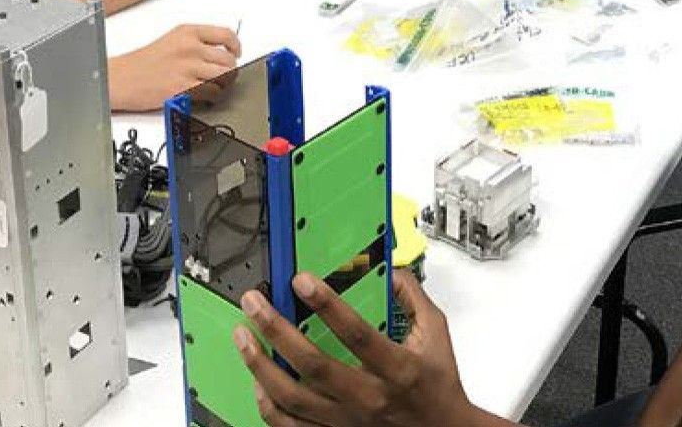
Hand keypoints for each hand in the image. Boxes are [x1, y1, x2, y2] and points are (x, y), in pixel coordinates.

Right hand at [111, 24, 239, 110]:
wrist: (123, 78)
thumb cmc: (144, 62)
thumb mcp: (172, 40)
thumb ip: (197, 41)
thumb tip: (222, 50)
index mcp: (188, 32)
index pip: (226, 35)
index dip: (236, 46)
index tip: (236, 53)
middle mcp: (190, 48)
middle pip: (228, 59)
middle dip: (230, 69)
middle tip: (223, 74)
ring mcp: (187, 68)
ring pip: (224, 76)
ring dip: (224, 84)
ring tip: (215, 85)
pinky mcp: (183, 88)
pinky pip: (212, 92)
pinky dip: (213, 96)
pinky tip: (205, 95)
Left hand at [234, 270, 483, 426]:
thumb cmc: (438, 387)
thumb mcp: (436, 335)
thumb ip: (412, 297)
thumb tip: (388, 269)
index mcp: (397, 369)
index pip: (356, 333)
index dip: (327, 305)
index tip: (302, 281)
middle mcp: (369, 398)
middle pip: (312, 365)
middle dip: (276, 330)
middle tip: (254, 303)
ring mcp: (348, 422)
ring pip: (292, 397)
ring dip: (260, 364)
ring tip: (243, 336)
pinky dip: (267, 404)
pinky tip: (257, 381)